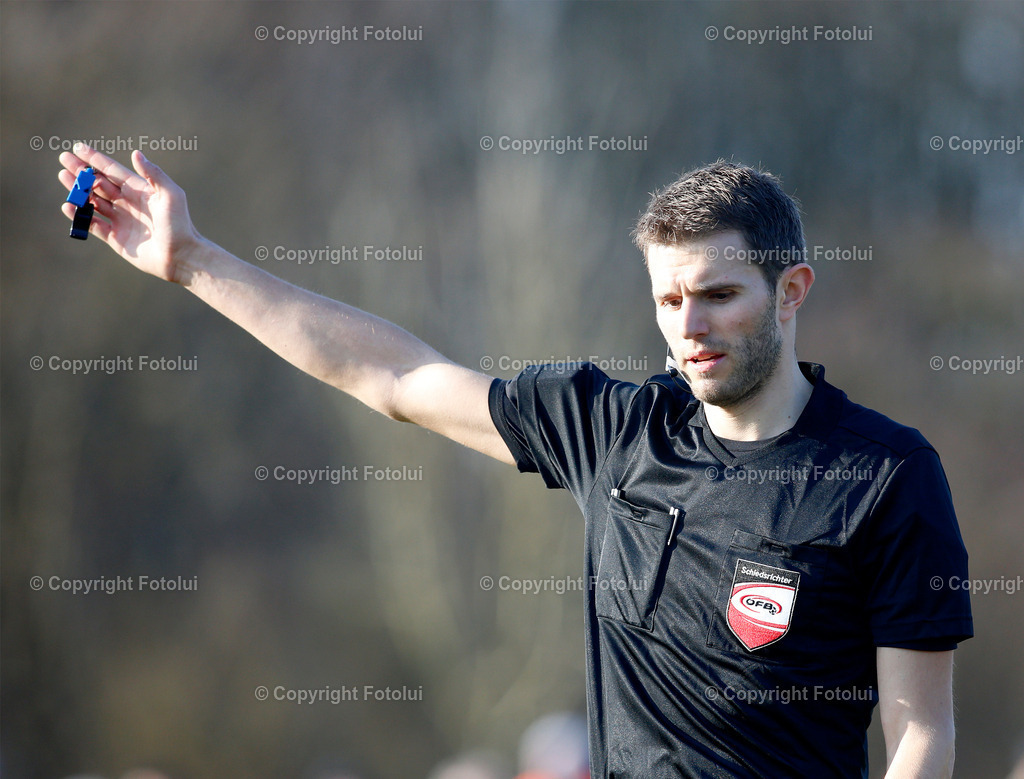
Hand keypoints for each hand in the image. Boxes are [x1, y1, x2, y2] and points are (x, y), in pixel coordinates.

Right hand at [58, 144, 199, 282]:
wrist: (181, 256)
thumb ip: (154, 174)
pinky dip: (80, 216)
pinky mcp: (116, 238)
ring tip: (63, 177)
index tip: (78, 147)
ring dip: (78, 190)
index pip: (112, 171)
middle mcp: (128, 203)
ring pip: (93, 202)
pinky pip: (93, 224)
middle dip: (81, 172)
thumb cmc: (179, 224)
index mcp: (139, 190)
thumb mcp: (171, 195)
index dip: (95, 159)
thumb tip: (136, 153)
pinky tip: (69, 206)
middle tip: (63, 159)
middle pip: (99, 184)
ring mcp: (121, 220)